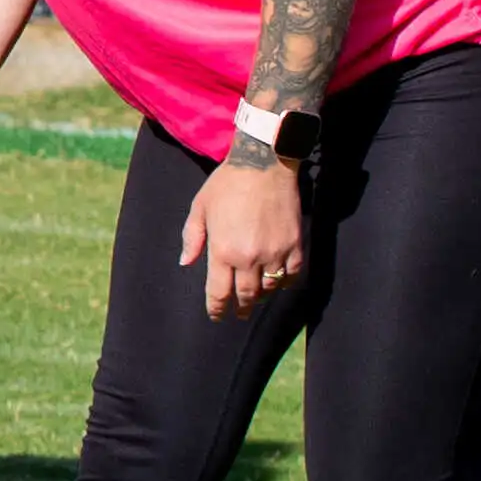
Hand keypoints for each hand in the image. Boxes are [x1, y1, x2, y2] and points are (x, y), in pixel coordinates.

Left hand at [181, 157, 306, 318]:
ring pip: (269, 288)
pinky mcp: (295, 245)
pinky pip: (291, 274)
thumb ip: (193, 238)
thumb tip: (186, 263)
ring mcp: (275, 253)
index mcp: (223, 251)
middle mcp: (249, 257)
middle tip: (238, 314)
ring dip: (261, 296)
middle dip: (240, 308)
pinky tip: (277, 282)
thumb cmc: (226, 185)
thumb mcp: (199, 208)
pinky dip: (284, 283)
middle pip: (246, 296)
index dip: (217, 309)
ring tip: (255, 299)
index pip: (219, 293)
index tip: (217, 315)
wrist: (263, 165)